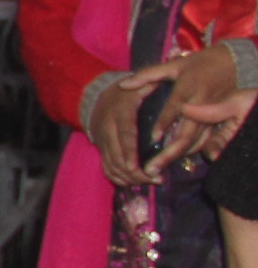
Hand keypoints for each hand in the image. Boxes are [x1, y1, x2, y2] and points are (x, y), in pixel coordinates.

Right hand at [89, 69, 160, 187]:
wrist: (94, 96)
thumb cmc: (126, 92)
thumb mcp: (139, 84)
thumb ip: (154, 86)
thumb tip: (172, 88)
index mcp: (120, 114)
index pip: (124, 135)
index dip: (129, 152)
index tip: (135, 167)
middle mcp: (108, 130)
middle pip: (117, 156)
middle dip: (135, 172)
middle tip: (156, 179)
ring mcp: (103, 142)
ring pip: (112, 166)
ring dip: (130, 178)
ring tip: (151, 181)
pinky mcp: (102, 150)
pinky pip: (107, 169)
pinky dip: (119, 179)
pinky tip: (136, 182)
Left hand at [146, 49, 252, 170]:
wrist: (233, 63)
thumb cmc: (200, 63)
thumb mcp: (174, 65)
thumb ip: (148, 75)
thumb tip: (123, 84)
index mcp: (187, 89)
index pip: (174, 109)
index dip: (164, 124)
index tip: (153, 139)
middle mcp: (200, 105)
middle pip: (186, 135)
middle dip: (168, 154)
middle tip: (150, 169)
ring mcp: (211, 115)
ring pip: (196, 142)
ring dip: (178, 157)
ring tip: (158, 170)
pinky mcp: (217, 121)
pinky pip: (205, 140)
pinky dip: (191, 151)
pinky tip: (176, 159)